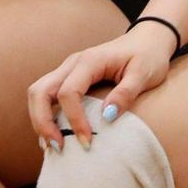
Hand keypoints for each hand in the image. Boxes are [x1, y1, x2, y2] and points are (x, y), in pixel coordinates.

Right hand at [28, 23, 176, 150]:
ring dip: (40, 120)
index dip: (74, 120)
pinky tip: (56, 135)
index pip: (69, 92)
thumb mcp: (144, 73)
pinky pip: (47, 96)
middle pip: (40, 91)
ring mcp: (68, 69)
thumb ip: (126, 93)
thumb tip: (107, 116)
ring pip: (38, 93)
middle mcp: (73, 63)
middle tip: (58, 147)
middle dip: (42, 121)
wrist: (148, 39)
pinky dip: (45, 116)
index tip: (88, 142)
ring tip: (54, 145)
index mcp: (90, 60)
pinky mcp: (69, 77)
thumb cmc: (148, 56)